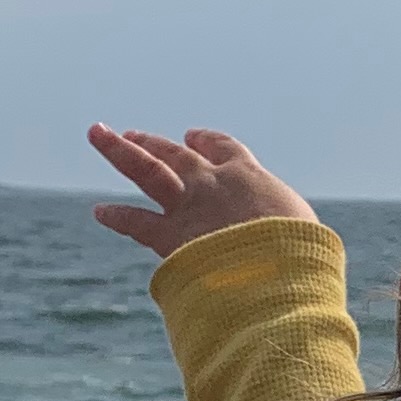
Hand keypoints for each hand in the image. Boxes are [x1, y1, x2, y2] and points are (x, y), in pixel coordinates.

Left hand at [87, 124, 316, 258]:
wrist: (278, 266)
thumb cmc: (302, 250)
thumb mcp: (300, 228)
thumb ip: (284, 224)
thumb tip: (290, 243)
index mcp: (247, 175)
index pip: (225, 149)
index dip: (208, 141)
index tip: (194, 136)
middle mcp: (211, 182)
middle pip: (177, 154)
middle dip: (154, 142)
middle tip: (133, 134)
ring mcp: (187, 206)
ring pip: (147, 169)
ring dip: (120, 151)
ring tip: (101, 135)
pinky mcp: (170, 236)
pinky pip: (137, 222)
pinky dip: (117, 216)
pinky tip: (99, 212)